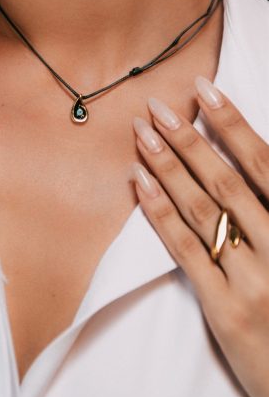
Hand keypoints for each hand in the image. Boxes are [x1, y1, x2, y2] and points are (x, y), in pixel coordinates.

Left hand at [128, 75, 268, 396]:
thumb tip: (249, 161)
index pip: (263, 162)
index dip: (232, 122)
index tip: (204, 90)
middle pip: (225, 179)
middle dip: (188, 139)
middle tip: (157, 107)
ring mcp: (251, 277)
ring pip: (201, 209)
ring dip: (168, 166)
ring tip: (141, 134)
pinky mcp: (224, 307)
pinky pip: (186, 250)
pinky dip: (160, 213)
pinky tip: (139, 183)